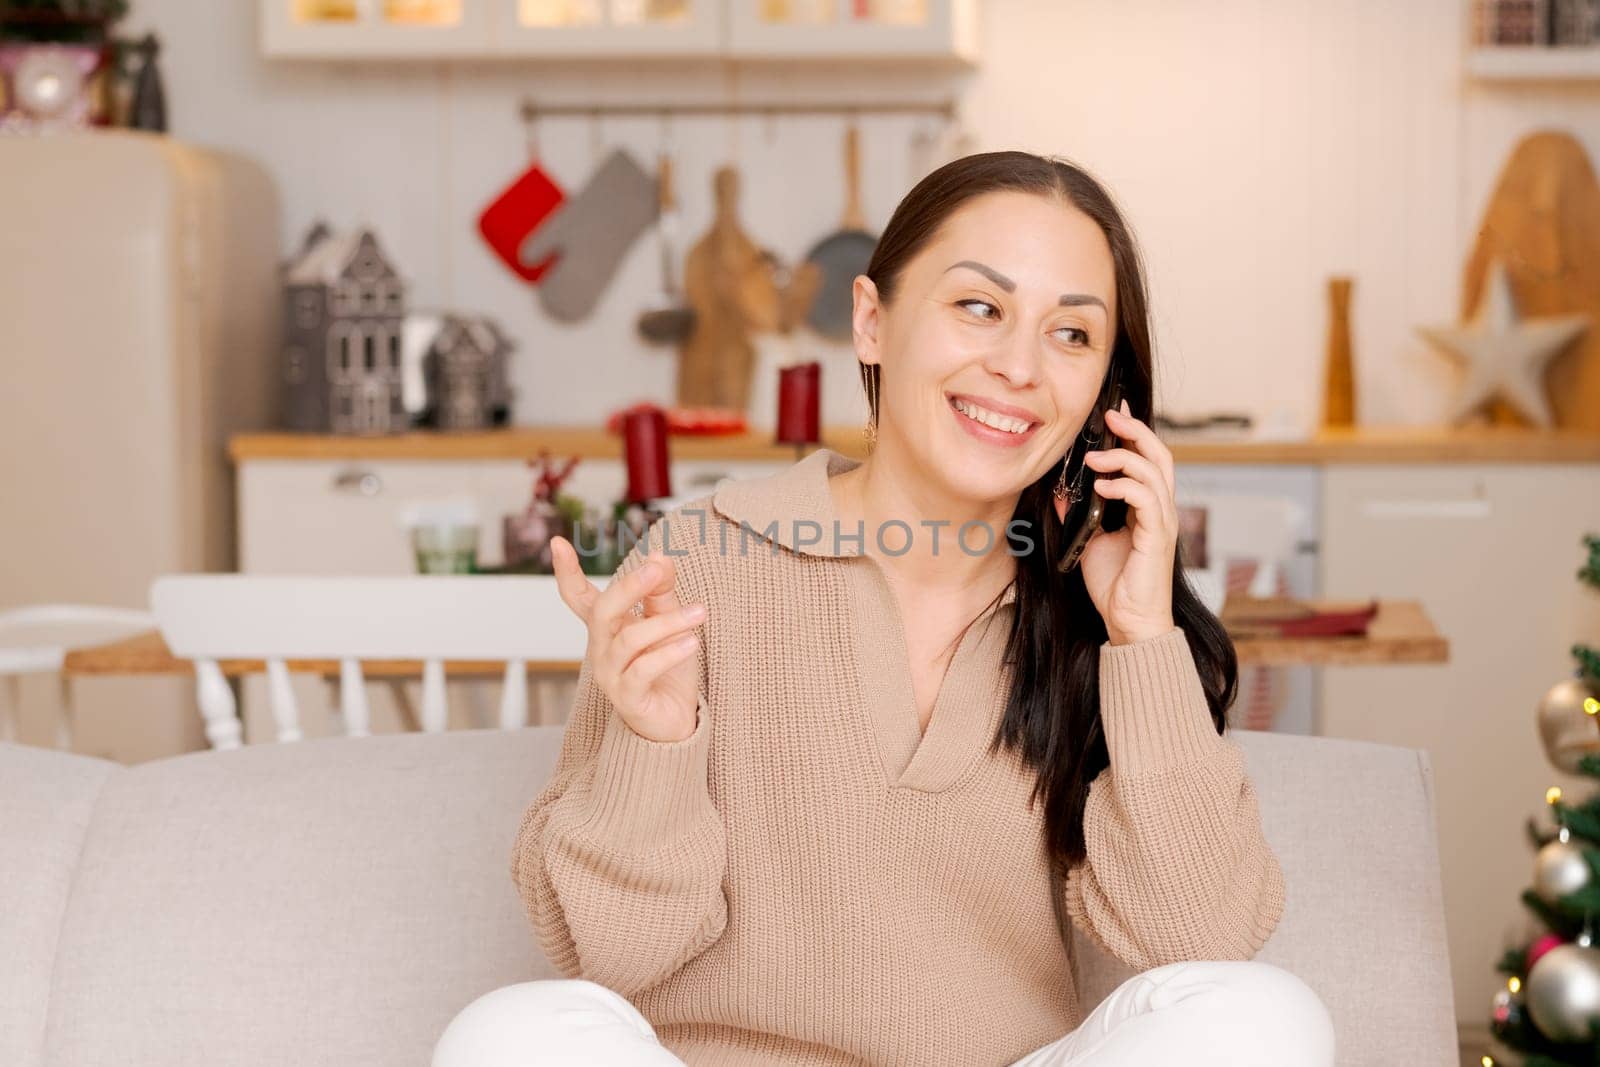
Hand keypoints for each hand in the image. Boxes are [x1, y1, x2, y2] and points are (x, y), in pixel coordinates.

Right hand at [550, 537, 706, 742]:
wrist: (675, 721)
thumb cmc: (667, 669)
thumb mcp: (668, 622)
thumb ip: (662, 591)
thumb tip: (659, 556)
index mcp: (607, 628)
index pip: (578, 597)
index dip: (566, 572)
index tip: (557, 542)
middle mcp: (601, 649)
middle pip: (602, 611)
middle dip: (628, 587)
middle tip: (656, 569)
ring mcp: (610, 675)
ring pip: (630, 639)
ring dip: (667, 622)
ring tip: (700, 613)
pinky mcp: (627, 698)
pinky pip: (643, 670)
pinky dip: (668, 653)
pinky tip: (691, 643)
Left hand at [1079, 399, 1178, 645]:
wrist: (1128, 621)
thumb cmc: (1114, 585)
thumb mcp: (1088, 541)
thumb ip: (1078, 514)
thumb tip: (1059, 491)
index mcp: (1148, 508)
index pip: (1148, 460)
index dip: (1134, 435)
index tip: (1112, 414)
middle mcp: (1161, 510)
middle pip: (1160, 456)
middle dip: (1136, 431)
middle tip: (1111, 416)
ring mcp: (1162, 522)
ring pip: (1155, 472)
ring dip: (1123, 458)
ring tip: (1094, 457)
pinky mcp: (1158, 537)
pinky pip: (1146, 499)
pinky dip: (1124, 487)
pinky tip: (1101, 486)